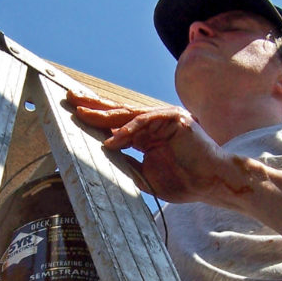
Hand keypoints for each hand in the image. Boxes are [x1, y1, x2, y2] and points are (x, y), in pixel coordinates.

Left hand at [66, 91, 244, 204]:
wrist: (211, 183)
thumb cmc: (184, 181)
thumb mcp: (145, 175)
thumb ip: (126, 164)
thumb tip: (101, 157)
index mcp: (146, 134)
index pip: (117, 123)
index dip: (96, 118)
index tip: (75, 113)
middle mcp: (153, 123)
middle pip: (118, 112)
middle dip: (94, 105)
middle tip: (70, 97)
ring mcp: (164, 118)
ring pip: (129, 114)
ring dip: (104, 115)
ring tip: (82, 115)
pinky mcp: (174, 119)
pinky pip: (145, 122)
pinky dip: (129, 130)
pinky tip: (113, 140)